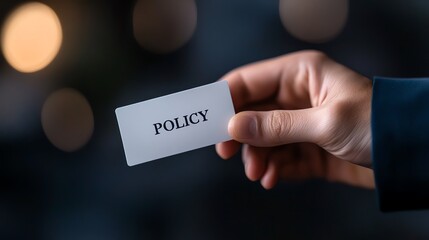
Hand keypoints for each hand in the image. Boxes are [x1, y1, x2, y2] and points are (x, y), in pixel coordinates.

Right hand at [216, 50, 373, 189]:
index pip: (248, 81)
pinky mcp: (308, 148)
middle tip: (224, 153)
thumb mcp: (324, 122)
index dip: (225, 99)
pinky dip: (274, 169)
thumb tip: (233, 127)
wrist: (411, 156)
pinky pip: (280, 157)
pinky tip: (273, 179)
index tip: (207, 121)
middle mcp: (297, 96)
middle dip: (239, 134)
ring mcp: (301, 123)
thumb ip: (276, 125)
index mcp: (300, 74)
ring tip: (258, 174)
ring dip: (257, 156)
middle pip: (251, 112)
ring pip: (263, 138)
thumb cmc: (377, 123)